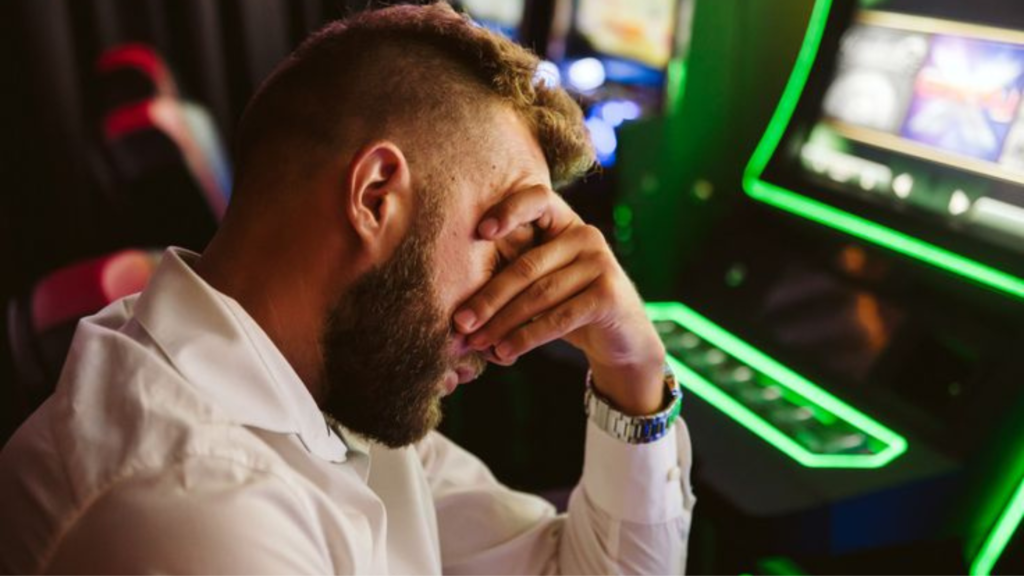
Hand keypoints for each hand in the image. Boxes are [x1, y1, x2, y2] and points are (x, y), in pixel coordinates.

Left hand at [453, 186, 666, 415]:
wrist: (621, 339)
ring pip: (539, 294)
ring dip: (502, 323)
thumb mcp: (543, 283)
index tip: (480, 232)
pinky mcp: (608, 295)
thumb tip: (460, 304)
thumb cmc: (569, 306)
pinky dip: (527, 337)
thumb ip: (513, 277)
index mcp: (565, 223)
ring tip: (478, 342)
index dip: (509, 210)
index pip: (537, 200)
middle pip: (526, 265)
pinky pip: (559, 317)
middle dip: (488, 298)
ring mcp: (601, 263)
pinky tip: (505, 351)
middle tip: (460, 323)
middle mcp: (586, 236)